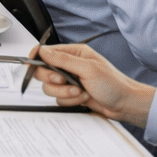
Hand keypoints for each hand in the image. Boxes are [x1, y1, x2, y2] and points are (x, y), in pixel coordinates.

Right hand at [33, 44, 155, 127]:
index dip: (36, 58)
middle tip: (64, 81)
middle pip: (44, 71)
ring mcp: (70, 81)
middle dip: (53, 80)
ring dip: (64, 92)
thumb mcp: (87, 68)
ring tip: (80, 92)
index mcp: (74, 54)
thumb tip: (43, 51)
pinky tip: (83, 98)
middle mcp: (70, 66)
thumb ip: (62, 60)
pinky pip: (59, 99)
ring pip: (50, 88)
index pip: (47, 52)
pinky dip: (70, 100)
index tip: (31, 64)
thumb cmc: (113, 83)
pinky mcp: (71, 95)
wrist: (125, 104)